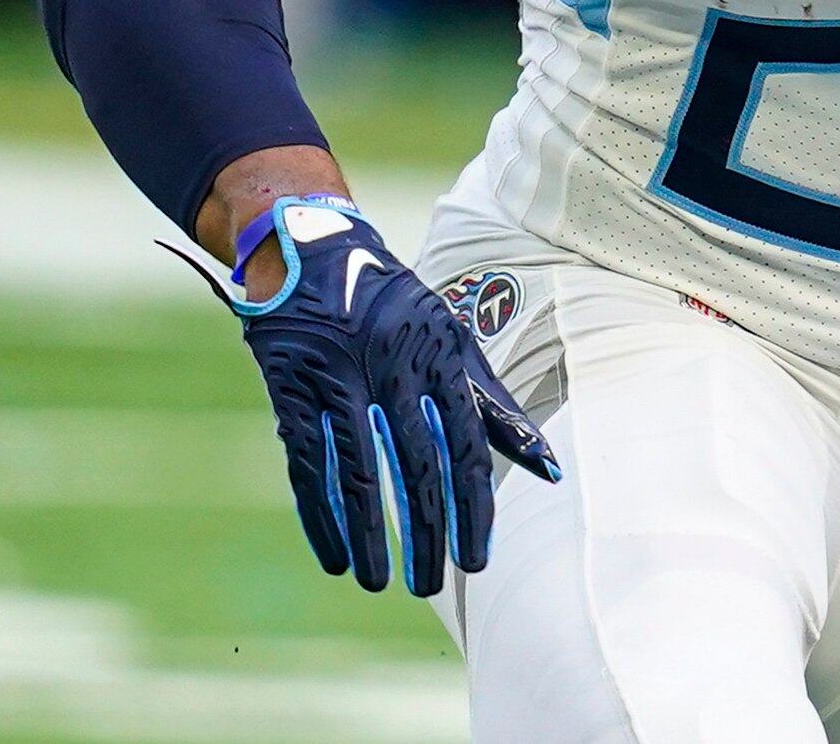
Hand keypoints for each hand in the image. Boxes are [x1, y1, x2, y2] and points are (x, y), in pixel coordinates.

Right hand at [217, 197, 560, 593]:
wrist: (312, 253)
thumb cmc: (397, 309)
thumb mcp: (452, 342)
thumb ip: (495, 406)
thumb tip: (550, 469)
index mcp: (438, 355)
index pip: (464, 445)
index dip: (472, 506)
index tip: (477, 560)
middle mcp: (389, 366)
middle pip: (412, 463)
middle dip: (425, 530)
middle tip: (432, 586)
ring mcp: (335, 377)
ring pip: (355, 471)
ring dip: (369, 533)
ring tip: (380, 583)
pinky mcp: (289, 389)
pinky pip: (305, 464)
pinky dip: (319, 515)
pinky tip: (335, 557)